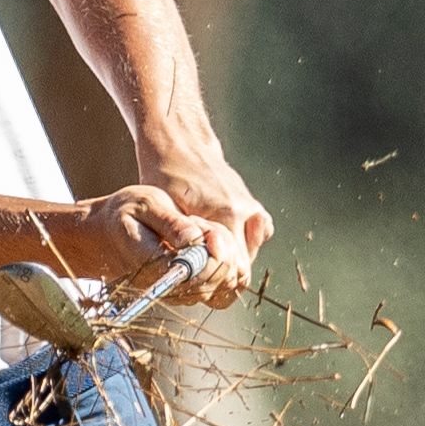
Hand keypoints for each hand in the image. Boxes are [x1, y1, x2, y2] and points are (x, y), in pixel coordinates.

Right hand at [77, 185, 245, 305]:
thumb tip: (196, 239)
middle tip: (198, 222)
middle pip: (214, 280)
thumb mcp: (145, 205)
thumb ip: (171, 223)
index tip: (203, 225)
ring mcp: (177, 293)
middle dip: (220, 248)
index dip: (212, 250)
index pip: (197, 271)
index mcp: (153, 264)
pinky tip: (201, 240)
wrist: (104, 235)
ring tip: (194, 228)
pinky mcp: (186, 293)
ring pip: (220, 284)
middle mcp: (166, 286)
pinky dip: (218, 260)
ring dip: (220, 253)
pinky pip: (218, 284)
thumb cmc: (124, 215)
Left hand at [136, 144, 271, 309]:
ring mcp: (251, 207)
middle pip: (245, 266)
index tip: (197, 283)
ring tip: (206, 257)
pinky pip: (258, 234)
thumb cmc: (166, 174)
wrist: (180, 143)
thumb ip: (183, 238)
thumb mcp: (166, 207)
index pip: (236, 268)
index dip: (217, 282)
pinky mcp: (251, 204)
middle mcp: (246, 211)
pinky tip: (223, 241)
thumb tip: (187, 268)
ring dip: (232, 260)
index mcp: (227, 213)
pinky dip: (244, 243)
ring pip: (251, 252)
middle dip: (223, 275)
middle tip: (198, 274)